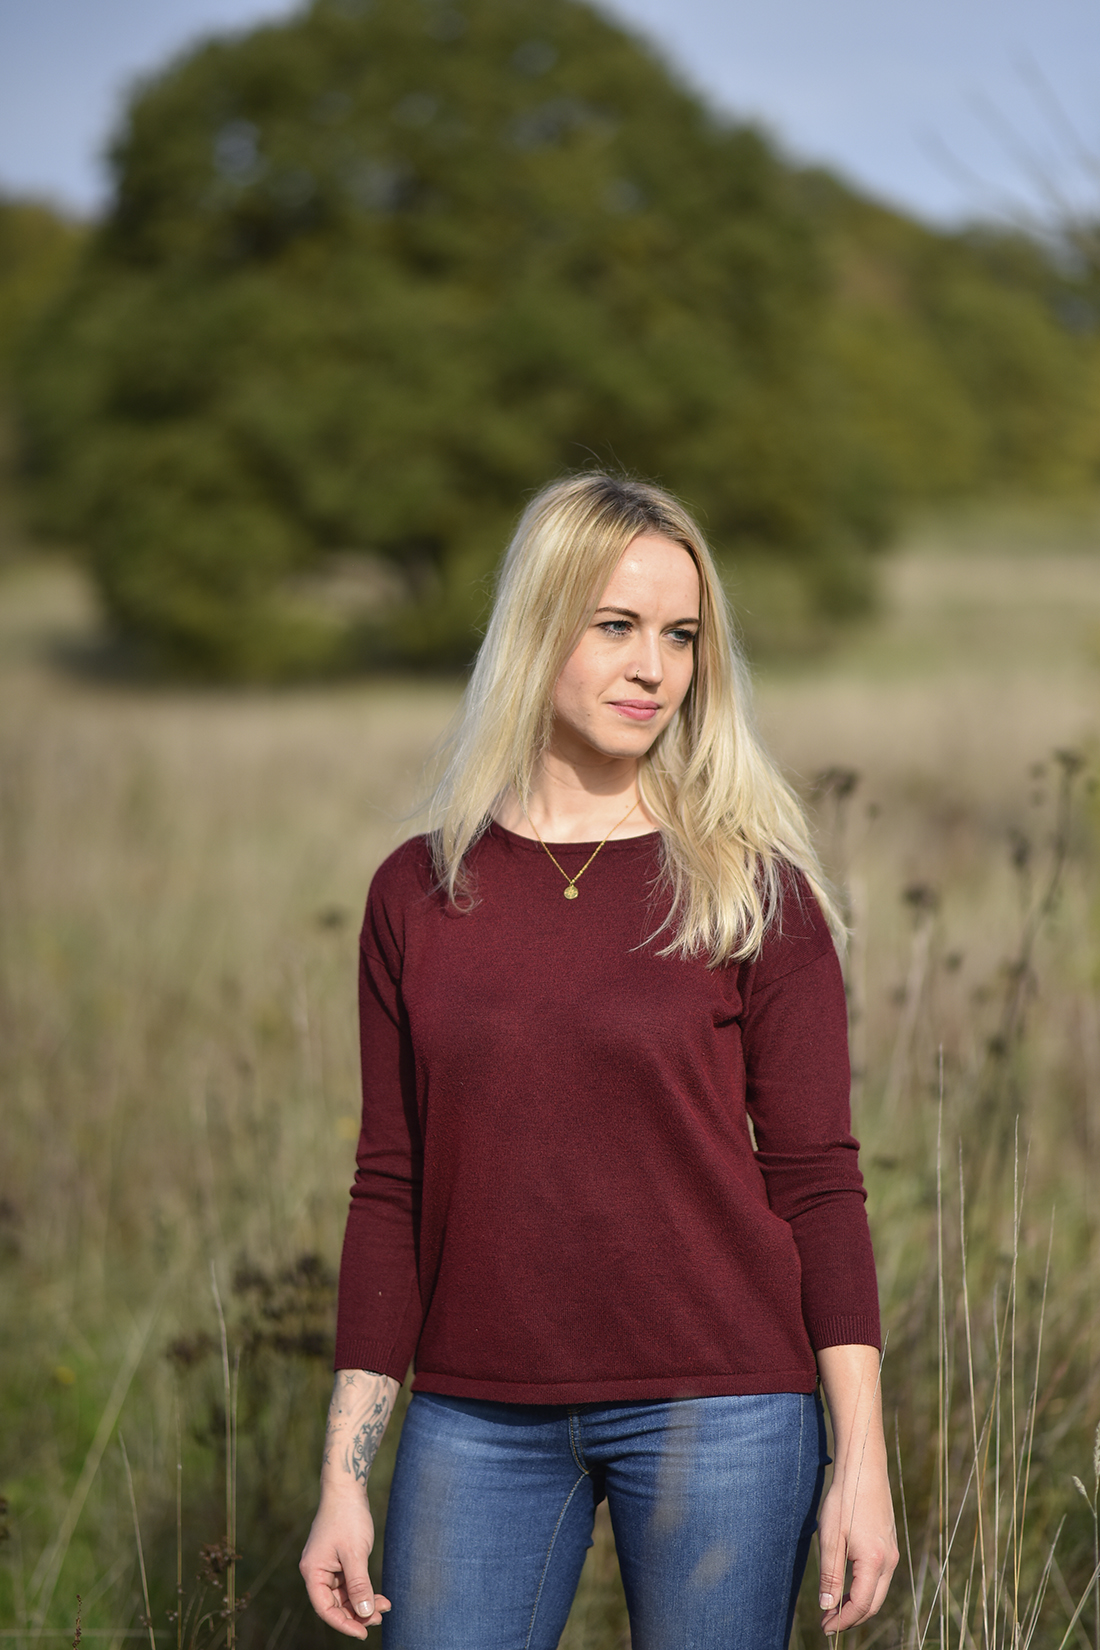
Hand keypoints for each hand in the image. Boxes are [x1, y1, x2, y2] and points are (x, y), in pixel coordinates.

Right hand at [300, 1488, 391, 1638]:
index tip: (363, 1632)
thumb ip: (359, 1586)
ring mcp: (327, 1566)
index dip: (343, 1623)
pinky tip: (378, 1596)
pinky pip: (348, 1583)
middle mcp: (316, 1572)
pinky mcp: (338, 1561)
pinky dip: (363, 1590)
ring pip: (344, 1595)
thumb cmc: (347, 1517)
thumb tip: (365, 1614)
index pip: (325, 1608)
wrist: (347, 1488)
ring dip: (363, 1603)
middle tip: (380, 1618)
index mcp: (312, 1572)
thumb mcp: (355, 1554)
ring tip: (385, 1606)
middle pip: (334, 1604)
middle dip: (357, 1613)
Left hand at [816, 1460, 897, 1635]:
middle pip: (873, 1604)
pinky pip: (879, 1576)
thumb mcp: (831, 1538)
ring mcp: (892, 1552)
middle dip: (851, 1617)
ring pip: (877, 1591)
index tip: (824, 1628)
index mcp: (875, 1562)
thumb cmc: (844, 1499)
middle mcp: (889, 1561)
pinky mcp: (889, 1543)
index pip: (861, 1605)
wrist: (863, 1467)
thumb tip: (827, 1606)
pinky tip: (848, 1585)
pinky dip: (864, 1588)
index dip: (842, 1621)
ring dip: (858, 1603)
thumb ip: (830, 1575)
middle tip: (827, 1623)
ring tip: (834, 1607)